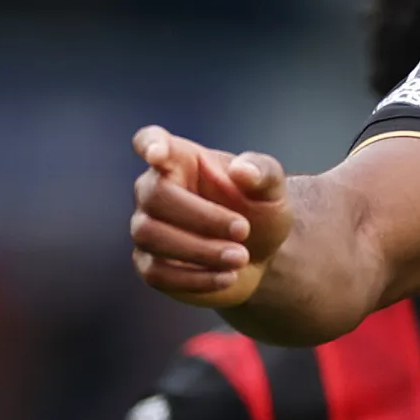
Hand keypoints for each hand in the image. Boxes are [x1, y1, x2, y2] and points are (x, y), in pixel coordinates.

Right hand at [130, 126, 290, 308]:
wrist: (263, 254)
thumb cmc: (260, 209)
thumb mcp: (272, 189)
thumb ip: (263, 173)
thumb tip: (242, 171)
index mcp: (182, 160)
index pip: (150, 141)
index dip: (149, 144)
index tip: (158, 153)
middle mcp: (154, 190)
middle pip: (155, 196)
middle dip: (202, 216)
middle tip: (244, 230)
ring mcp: (147, 227)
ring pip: (151, 235)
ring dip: (200, 249)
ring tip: (241, 257)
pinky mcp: (150, 264)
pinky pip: (156, 272)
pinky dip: (194, 278)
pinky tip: (227, 277)